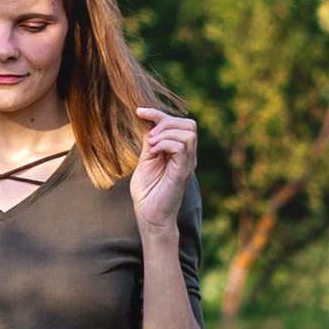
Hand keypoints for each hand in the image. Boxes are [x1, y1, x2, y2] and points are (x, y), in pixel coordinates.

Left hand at [129, 105, 197, 237]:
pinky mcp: (182, 173)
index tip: (139, 112)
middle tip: (149, 136)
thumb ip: (150, 143)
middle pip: (189, 123)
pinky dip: (165, 144)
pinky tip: (154, 152)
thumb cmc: (147, 193)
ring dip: (166, 133)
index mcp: (180, 153)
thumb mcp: (146, 160)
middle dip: (166, 121)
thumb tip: (147, 121)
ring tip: (151, 145)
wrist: (149, 217)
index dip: (159, 113)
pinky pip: (181, 148)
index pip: (179, 123)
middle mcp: (188, 156)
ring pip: (188, 132)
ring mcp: (187, 164)